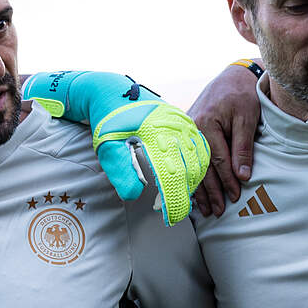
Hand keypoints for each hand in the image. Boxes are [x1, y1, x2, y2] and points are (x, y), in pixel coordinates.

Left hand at [25, 71, 208, 225]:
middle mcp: (174, 127)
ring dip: (194, 180)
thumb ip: (120, 170)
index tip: (172, 217)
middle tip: (176, 212)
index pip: (172, 175)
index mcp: (156, 134)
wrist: (111, 91)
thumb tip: (134, 195)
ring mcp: (182, 121)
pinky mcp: (184, 120)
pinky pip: (199, 145)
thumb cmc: (107, 121)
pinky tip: (189, 177)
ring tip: (182, 197)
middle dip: (185, 193)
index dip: (174, 199)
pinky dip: (198, 164)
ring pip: (199, 157)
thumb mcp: (107, 147)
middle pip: (190, 168)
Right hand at [188, 61, 260, 216]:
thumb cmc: (242, 95)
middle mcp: (191, 128)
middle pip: (202, 167)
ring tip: (206, 209)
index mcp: (205, 124)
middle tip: (219, 211)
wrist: (233, 76)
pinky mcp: (188, 132)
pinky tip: (195, 192)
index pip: (217, 160)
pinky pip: (189, 158)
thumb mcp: (247, 119)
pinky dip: (193, 176)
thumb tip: (242, 176)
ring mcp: (187, 130)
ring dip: (200, 189)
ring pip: (193, 165)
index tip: (235, 196)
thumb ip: (243, 147)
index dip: (226, 181)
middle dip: (211, 192)